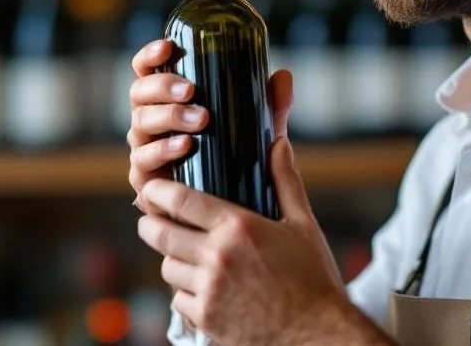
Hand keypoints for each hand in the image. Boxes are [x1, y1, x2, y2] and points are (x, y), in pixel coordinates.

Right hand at [127, 40, 293, 214]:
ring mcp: (143, 149)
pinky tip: (186, 146)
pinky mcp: (144, 179)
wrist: (224, 209)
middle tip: (191, 90)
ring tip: (200, 119)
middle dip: (163, 87)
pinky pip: (144, 162)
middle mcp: (149, 120)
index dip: (150, 55)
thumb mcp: (254, 129)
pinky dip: (164, 151)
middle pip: (139, 93)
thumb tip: (283, 75)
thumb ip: (269, 105)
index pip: (147, 71)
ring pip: (140, 124)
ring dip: (168, 117)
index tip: (168, 47)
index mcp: (166, 100)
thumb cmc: (234, 159)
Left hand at [137, 136, 354, 345]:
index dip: (159, 191)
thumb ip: (285, 181)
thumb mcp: (302, 225)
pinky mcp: (206, 319)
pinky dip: (185, 292)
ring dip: (172, 260)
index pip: (181, 200)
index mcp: (239, 227)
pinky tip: (202, 287)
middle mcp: (218, 257)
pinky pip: (178, 299)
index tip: (152, 189)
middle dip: (151, 223)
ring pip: (167, 266)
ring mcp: (209, 290)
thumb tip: (279, 144)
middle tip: (152, 220)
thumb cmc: (314, 279)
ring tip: (185, 255)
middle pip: (160, 233)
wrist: (319, 334)